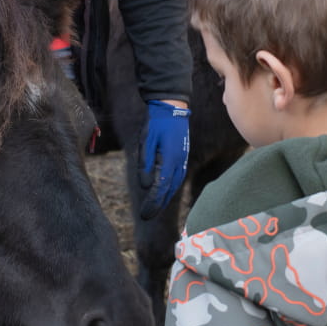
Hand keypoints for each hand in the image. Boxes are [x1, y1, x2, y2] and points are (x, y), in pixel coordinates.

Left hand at [138, 100, 189, 219]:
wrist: (172, 109)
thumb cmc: (156, 124)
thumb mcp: (146, 143)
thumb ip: (146, 165)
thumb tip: (147, 186)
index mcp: (169, 161)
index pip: (160, 188)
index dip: (152, 203)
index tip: (144, 214)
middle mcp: (179, 163)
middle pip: (169, 190)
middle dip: (158, 205)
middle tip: (146, 216)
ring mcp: (183, 160)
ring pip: (174, 185)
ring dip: (165, 198)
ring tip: (155, 208)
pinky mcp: (182, 157)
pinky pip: (177, 178)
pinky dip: (170, 188)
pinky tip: (165, 192)